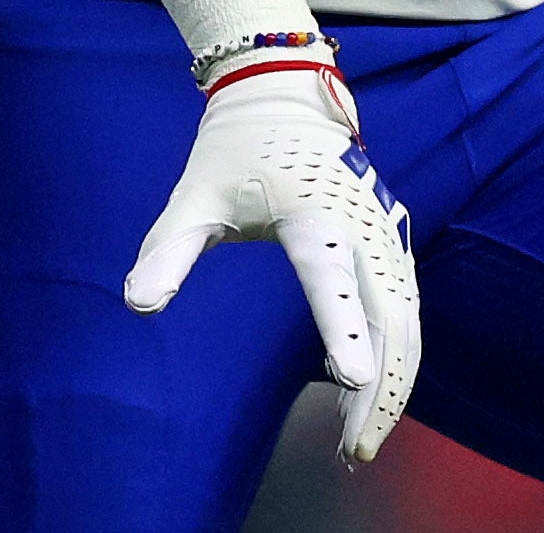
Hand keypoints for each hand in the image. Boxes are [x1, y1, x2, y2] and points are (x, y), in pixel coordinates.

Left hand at [123, 53, 423, 462]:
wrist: (285, 91)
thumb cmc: (234, 148)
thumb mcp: (194, 195)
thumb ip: (167, 249)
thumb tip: (137, 303)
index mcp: (312, 213)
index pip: (328, 278)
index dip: (340, 328)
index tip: (350, 381)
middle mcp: (361, 226)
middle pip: (386, 319)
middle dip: (378, 391)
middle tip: (352, 451)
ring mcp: (385, 235)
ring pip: (406, 323)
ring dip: (393, 383)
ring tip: (360, 440)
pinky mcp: (393, 244)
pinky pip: (406, 310)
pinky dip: (399, 357)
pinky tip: (373, 396)